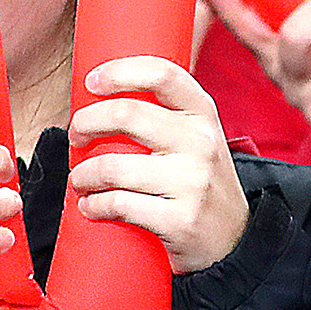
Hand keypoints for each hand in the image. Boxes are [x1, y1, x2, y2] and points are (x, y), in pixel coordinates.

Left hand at [67, 58, 249, 274]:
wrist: (234, 237)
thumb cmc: (201, 181)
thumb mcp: (197, 138)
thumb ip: (165, 114)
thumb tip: (103, 96)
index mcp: (203, 114)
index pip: (162, 74)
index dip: (120, 71)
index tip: (91, 82)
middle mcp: (201, 142)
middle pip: (127, 114)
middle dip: (85, 123)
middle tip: (76, 136)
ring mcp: (193, 181)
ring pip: (114, 166)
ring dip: (83, 175)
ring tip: (80, 180)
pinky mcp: (180, 218)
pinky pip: (119, 205)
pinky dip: (94, 206)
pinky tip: (91, 206)